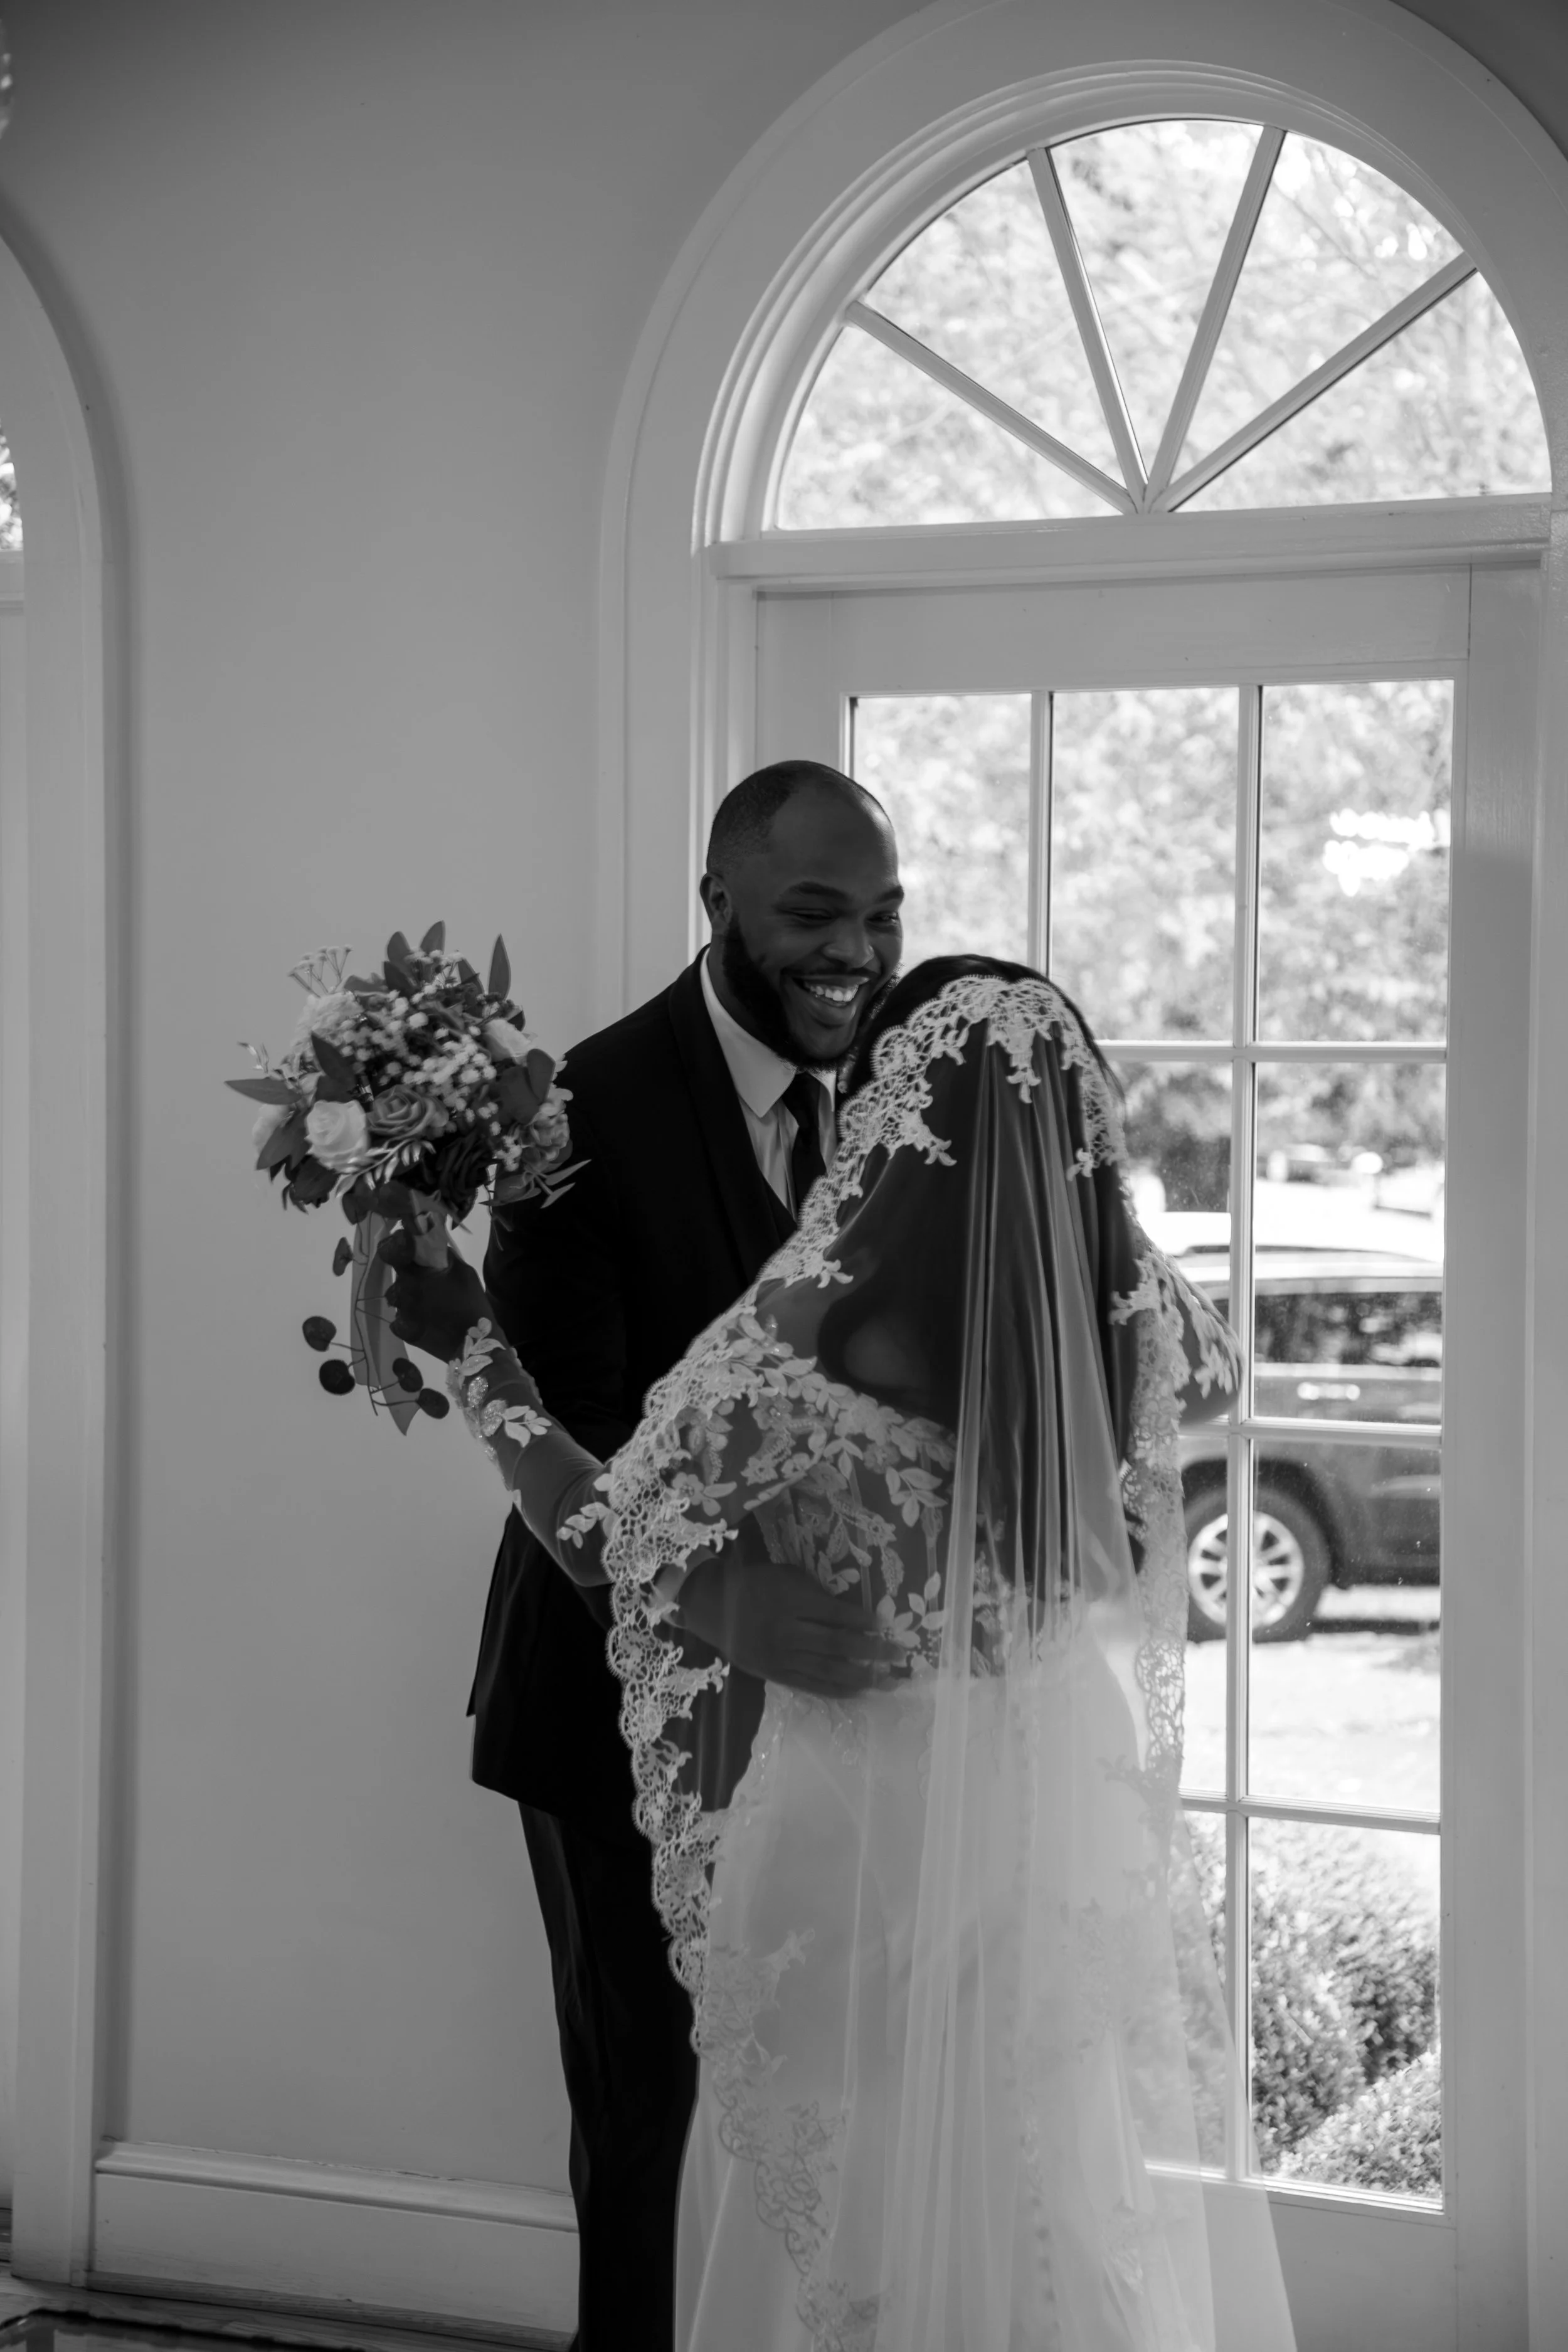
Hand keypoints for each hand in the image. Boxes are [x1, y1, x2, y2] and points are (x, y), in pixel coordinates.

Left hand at [379, 1227, 494, 1362]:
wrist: (475, 1343)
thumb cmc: (471, 1304)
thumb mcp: (465, 1272)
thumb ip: (446, 1257)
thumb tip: (435, 1247)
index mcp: (416, 1274)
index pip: (392, 1251)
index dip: (396, 1246)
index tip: (405, 1245)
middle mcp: (403, 1292)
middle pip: (398, 1277)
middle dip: (410, 1277)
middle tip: (429, 1283)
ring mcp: (402, 1314)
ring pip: (397, 1299)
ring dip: (408, 1298)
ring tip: (428, 1305)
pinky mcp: (404, 1332)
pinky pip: (399, 1320)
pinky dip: (410, 1318)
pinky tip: (427, 1321)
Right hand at [675, 1553, 894, 1697]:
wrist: (715, 1609)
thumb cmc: (756, 1585)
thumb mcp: (786, 1577)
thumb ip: (816, 1592)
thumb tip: (853, 1610)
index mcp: (790, 1602)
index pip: (834, 1614)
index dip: (861, 1620)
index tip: (885, 1624)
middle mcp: (788, 1632)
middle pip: (836, 1645)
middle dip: (872, 1652)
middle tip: (899, 1655)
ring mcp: (782, 1658)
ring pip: (828, 1671)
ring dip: (862, 1677)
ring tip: (888, 1681)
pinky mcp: (778, 1675)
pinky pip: (812, 1686)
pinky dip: (838, 1690)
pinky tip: (860, 1692)